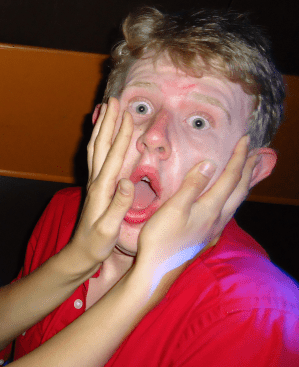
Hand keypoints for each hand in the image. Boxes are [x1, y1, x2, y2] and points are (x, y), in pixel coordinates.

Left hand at [68, 98, 135, 272]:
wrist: (80, 253)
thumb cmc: (96, 244)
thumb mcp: (109, 229)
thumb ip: (118, 205)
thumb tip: (126, 181)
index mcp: (102, 189)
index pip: (113, 157)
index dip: (121, 135)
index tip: (127, 115)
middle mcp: (95, 181)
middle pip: (101, 145)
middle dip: (108, 122)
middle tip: (113, 100)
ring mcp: (94, 182)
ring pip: (96, 148)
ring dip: (102, 127)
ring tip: (106, 109)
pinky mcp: (95, 186)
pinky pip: (96, 157)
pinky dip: (100, 141)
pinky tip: (104, 135)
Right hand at [135, 135, 254, 291]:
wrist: (158, 271)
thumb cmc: (161, 238)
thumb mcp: (173, 208)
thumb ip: (192, 185)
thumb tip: (210, 163)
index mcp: (211, 208)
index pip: (230, 177)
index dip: (238, 157)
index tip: (244, 139)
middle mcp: (218, 219)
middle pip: (239, 190)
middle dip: (247, 169)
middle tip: (254, 153)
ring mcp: (213, 229)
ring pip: (236, 202)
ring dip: (243, 184)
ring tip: (247, 172)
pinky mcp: (206, 237)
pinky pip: (228, 212)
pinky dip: (233, 198)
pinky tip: (227, 201)